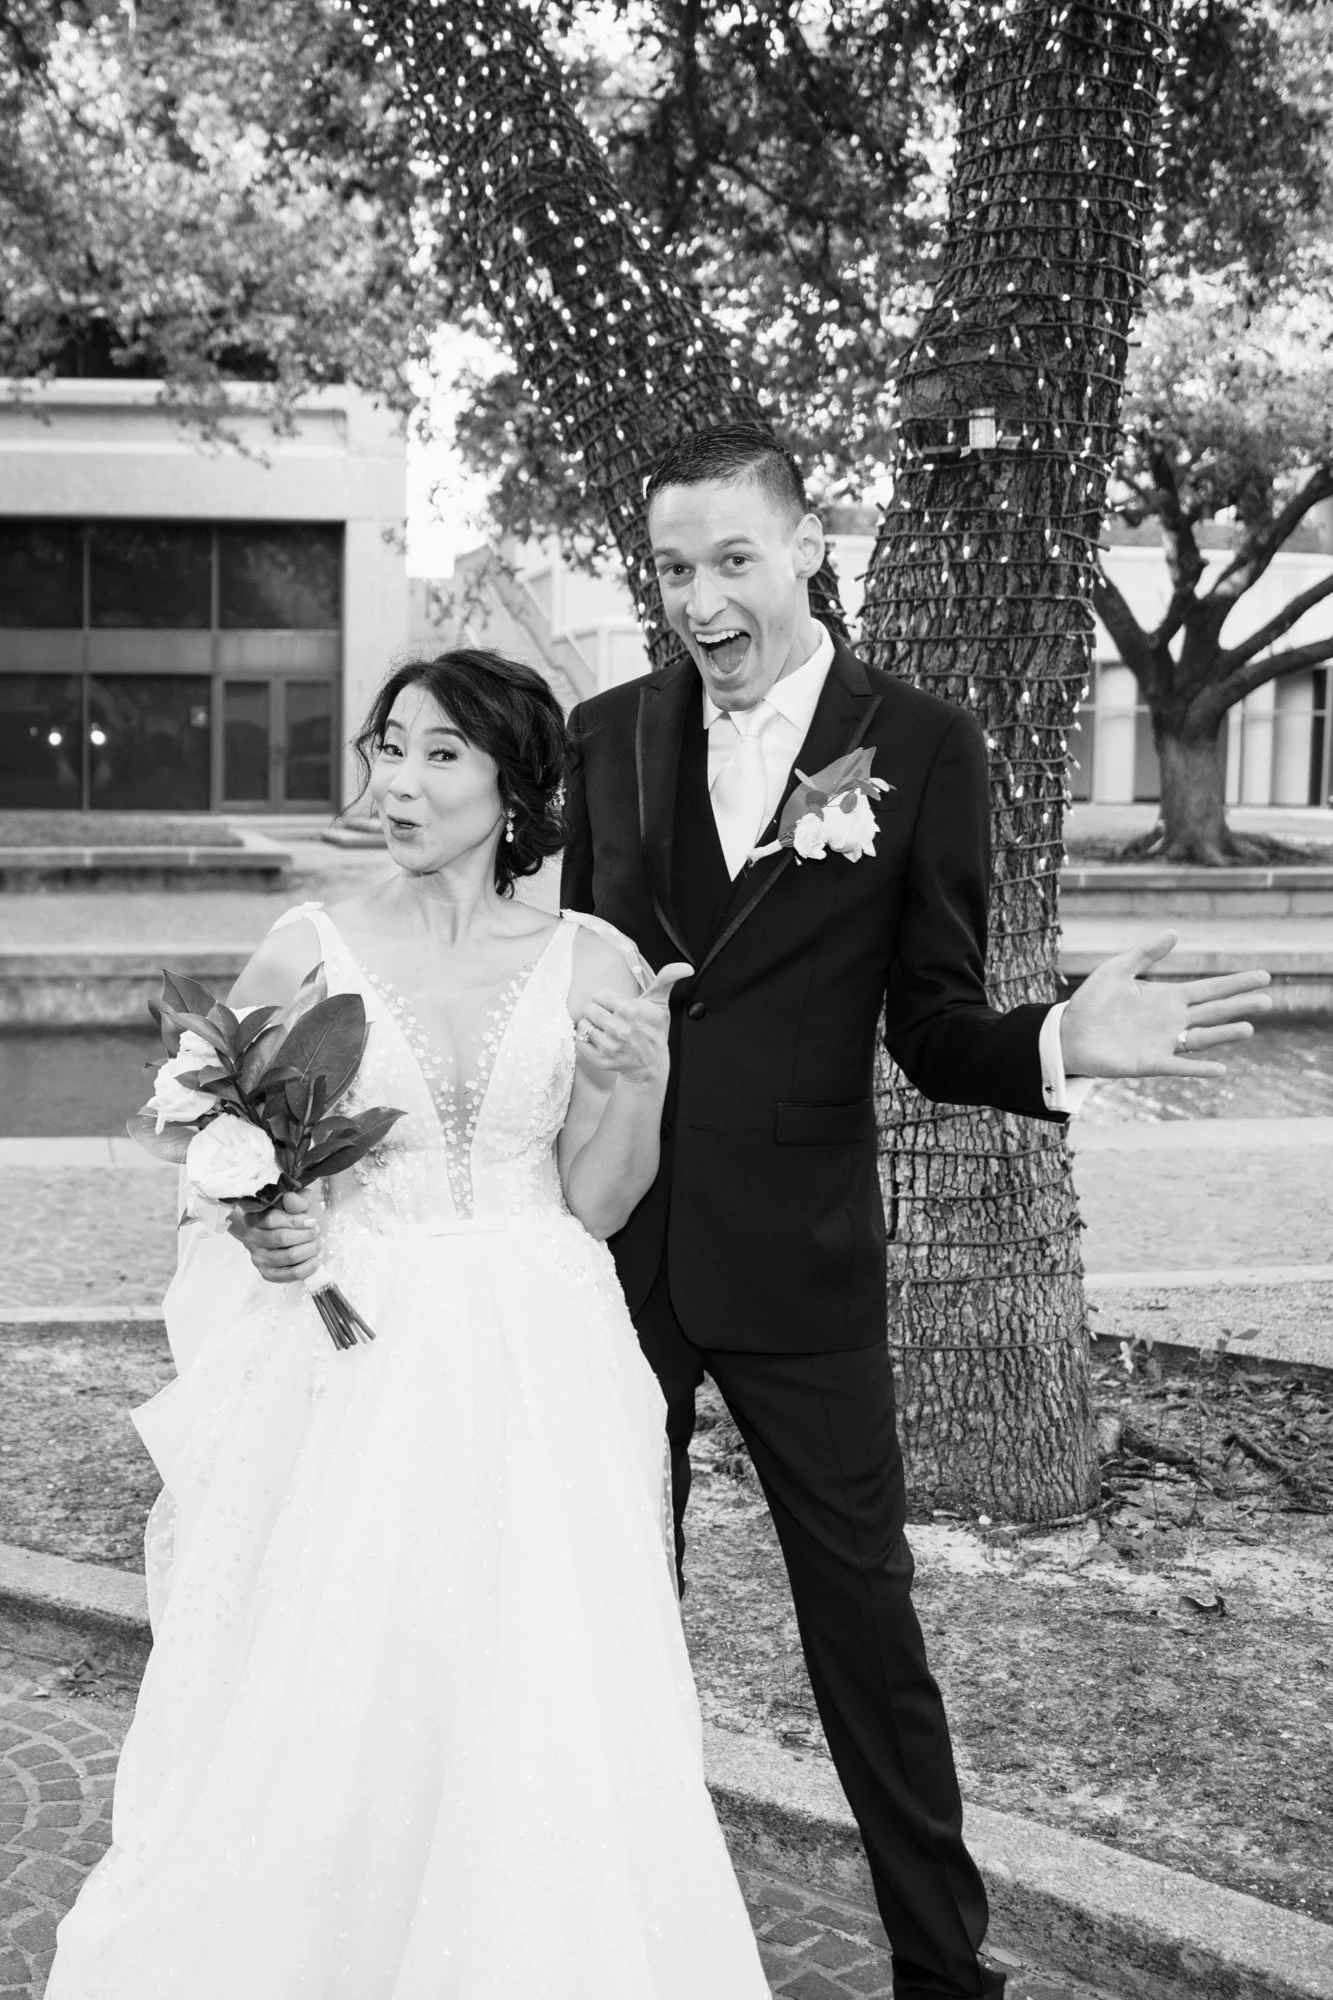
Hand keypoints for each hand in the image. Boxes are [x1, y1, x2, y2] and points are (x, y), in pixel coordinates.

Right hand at [227, 1187, 321, 1284]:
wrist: (297, 1234)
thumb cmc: (297, 1217)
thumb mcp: (299, 1203)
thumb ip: (295, 1200)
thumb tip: (289, 1198)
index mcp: (254, 1218)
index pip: (272, 1219)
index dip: (296, 1220)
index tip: (312, 1221)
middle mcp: (251, 1239)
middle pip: (282, 1238)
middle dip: (306, 1235)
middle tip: (318, 1231)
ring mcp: (258, 1258)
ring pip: (289, 1256)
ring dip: (310, 1249)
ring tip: (320, 1243)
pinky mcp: (268, 1274)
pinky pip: (291, 1274)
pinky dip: (309, 1266)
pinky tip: (317, 1257)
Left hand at [574, 962, 693, 1088]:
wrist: (650, 1065)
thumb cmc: (653, 1031)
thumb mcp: (660, 1003)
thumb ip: (667, 979)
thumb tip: (686, 967)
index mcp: (631, 1011)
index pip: (599, 995)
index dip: (607, 999)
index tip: (617, 1006)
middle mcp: (619, 1029)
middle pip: (590, 1009)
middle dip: (599, 1011)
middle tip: (612, 1019)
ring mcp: (610, 1047)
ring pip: (584, 1024)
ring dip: (593, 1026)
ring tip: (608, 1030)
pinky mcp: (600, 1060)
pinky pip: (580, 1041)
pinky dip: (587, 1040)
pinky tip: (602, 1041)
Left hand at [1060, 931, 1271, 1078]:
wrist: (1068, 1034)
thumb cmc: (1091, 1002)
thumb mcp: (1117, 970)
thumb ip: (1145, 954)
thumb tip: (1175, 932)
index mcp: (1167, 998)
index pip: (1210, 990)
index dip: (1235, 984)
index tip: (1263, 976)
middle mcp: (1172, 1021)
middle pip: (1214, 1012)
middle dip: (1240, 1006)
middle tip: (1268, 999)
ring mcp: (1164, 1043)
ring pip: (1203, 1038)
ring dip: (1225, 1034)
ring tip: (1249, 1027)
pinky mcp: (1151, 1063)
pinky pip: (1180, 1066)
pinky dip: (1199, 1068)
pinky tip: (1220, 1068)